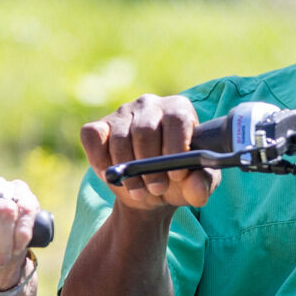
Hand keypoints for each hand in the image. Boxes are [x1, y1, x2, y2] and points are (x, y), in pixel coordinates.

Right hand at [80, 94, 217, 210]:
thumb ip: (201, 185)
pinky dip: (100, 161)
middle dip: (150, 166)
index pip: (176, 120)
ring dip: (128, 171)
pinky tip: (112, 175)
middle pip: (146, 131)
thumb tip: (197, 189)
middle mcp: (150, 104)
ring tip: (140, 190)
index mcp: (179, 109)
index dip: (175, 148)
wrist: (151, 191)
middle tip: (157, 188)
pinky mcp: (98, 126)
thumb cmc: (178, 181)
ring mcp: (122, 113)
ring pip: (120, 139)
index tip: (176, 175)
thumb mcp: (195, 186)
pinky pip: (94, 138)